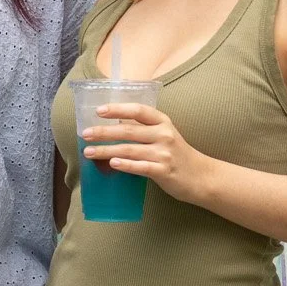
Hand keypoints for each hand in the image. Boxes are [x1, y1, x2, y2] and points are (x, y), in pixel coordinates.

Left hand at [82, 103, 208, 205]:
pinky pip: (140, 167)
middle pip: (129, 130)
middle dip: (104, 132)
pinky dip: (125, 165)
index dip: (118, 109)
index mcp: (162, 122)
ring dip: (106, 150)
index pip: (138, 110)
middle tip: (85, 133)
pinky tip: (111, 163)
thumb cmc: (177, 154)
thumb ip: (143, 129)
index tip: (99, 111)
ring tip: (89, 152)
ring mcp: (164, 153)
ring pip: (130, 149)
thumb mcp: (164, 135)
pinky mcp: (164, 171)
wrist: (201, 176)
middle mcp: (164, 134)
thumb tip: (114, 124)